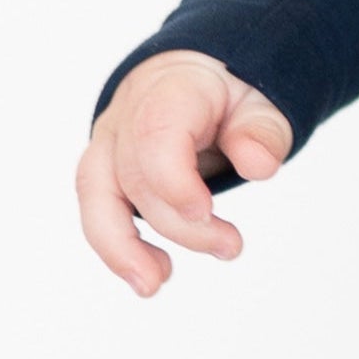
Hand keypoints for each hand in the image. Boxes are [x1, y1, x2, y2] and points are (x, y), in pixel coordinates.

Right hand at [77, 50, 292, 294]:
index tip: (205, 211)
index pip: (155, 134)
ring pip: (95, 194)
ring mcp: (111, 142)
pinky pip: (99, 209)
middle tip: (230, 247)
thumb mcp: (262, 102)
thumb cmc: (230, 92)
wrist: (196, 74)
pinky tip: (150, 273)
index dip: (172, 179)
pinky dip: (119, 246)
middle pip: (135, 175)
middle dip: (178, 223)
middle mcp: (128, 115)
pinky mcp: (106, 168)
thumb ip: (262, 132)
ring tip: (153, 284)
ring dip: (119, 246)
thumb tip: (258, 165)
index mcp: (169, 91)